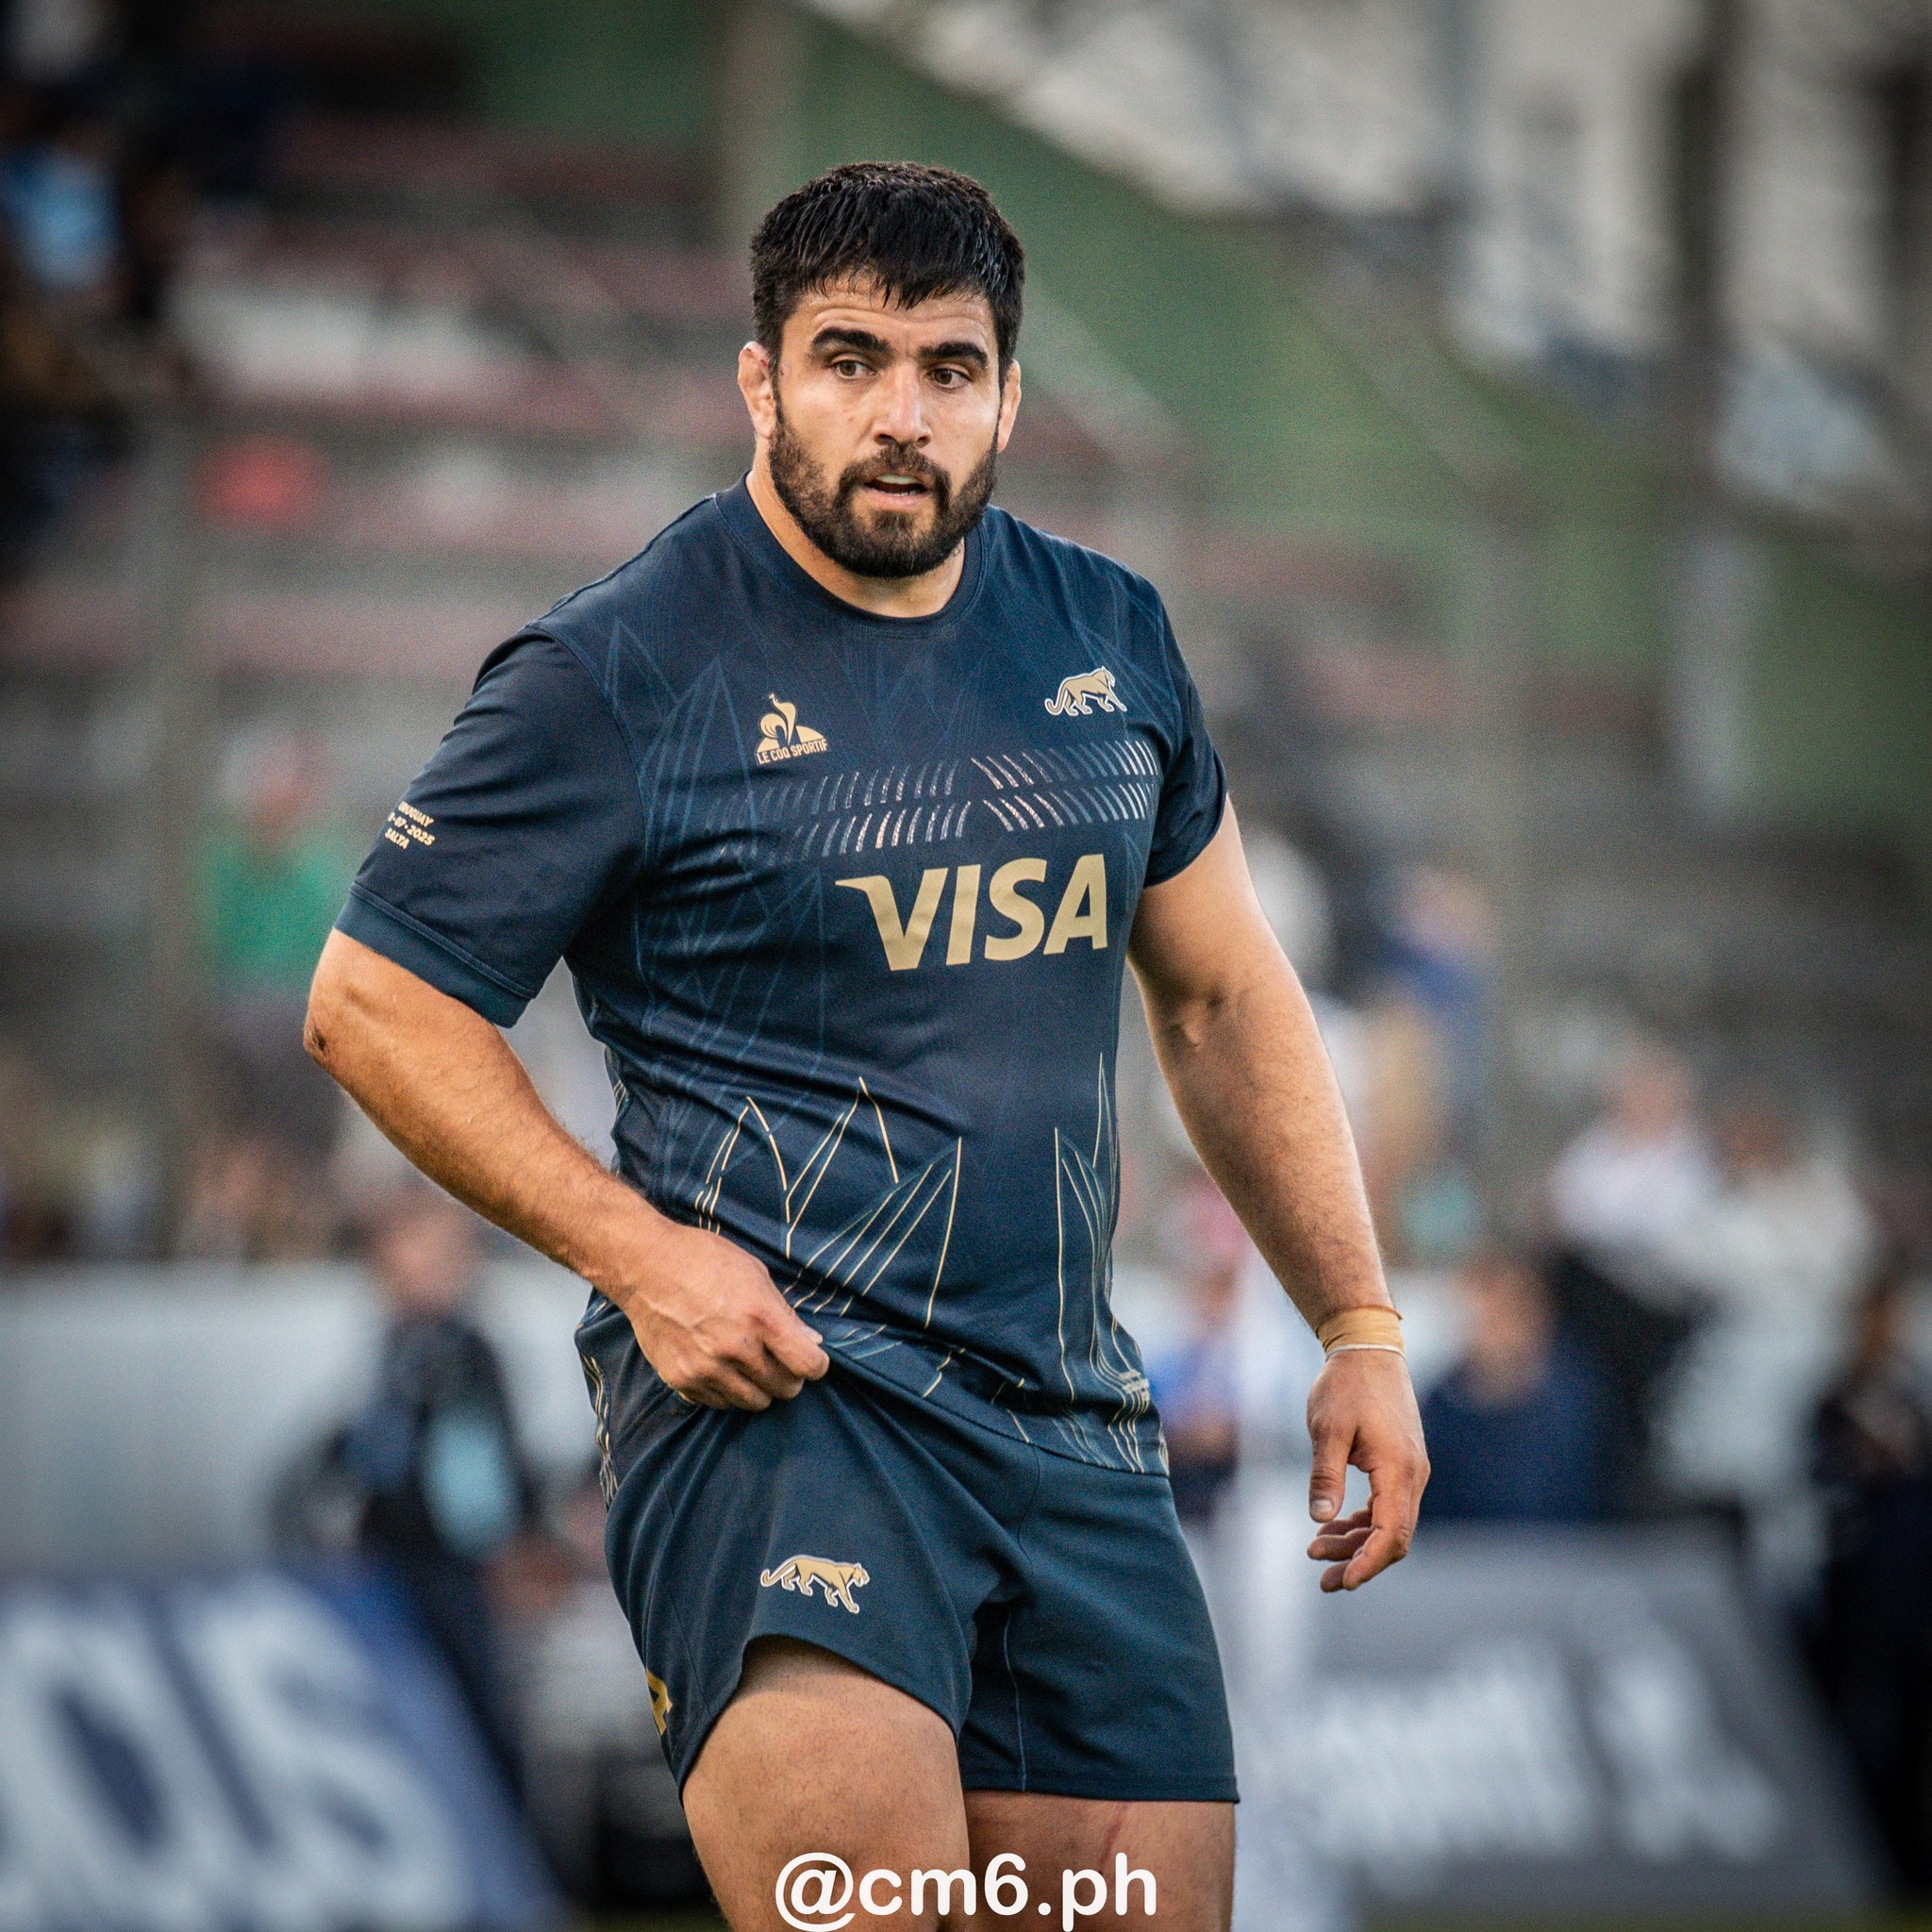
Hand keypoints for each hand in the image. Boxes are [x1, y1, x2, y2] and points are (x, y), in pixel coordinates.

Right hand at [616, 1217, 829, 1409]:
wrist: (645, 1265)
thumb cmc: (703, 1259)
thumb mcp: (754, 1273)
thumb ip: (783, 1312)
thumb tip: (811, 1341)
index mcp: (760, 1317)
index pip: (807, 1364)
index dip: (816, 1364)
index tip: (811, 1359)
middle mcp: (735, 1347)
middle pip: (784, 1388)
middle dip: (789, 1377)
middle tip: (780, 1362)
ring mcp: (706, 1368)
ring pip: (754, 1402)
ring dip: (760, 1388)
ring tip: (751, 1366)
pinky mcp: (682, 1379)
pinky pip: (719, 1403)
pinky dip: (728, 1392)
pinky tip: (723, 1369)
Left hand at [1305, 1349, 1427, 1591]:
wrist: (1368, 1350)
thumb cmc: (1346, 1386)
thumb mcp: (1327, 1429)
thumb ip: (1324, 1475)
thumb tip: (1320, 1519)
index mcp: (1398, 1469)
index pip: (1390, 1533)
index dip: (1368, 1562)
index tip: (1343, 1582)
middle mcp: (1412, 1475)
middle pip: (1393, 1536)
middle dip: (1359, 1561)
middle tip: (1321, 1578)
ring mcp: (1410, 1470)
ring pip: (1390, 1523)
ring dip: (1357, 1542)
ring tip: (1316, 1551)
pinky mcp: (1400, 1464)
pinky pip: (1386, 1506)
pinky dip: (1363, 1522)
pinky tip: (1334, 1528)